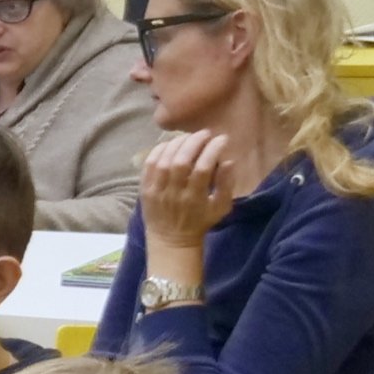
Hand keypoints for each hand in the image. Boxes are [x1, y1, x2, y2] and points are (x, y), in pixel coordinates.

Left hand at [138, 130, 243, 255]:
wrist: (171, 240)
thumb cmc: (200, 221)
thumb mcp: (220, 207)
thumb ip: (226, 185)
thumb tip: (229, 160)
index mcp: (195, 199)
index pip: (203, 169)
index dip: (213, 150)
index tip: (222, 139)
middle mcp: (174, 194)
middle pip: (182, 161)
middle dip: (194, 142)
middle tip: (205, 133)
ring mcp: (157, 191)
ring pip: (164, 160)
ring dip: (177, 143)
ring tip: (189, 137)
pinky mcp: (144, 189)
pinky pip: (148, 165)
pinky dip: (158, 150)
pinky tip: (170, 144)